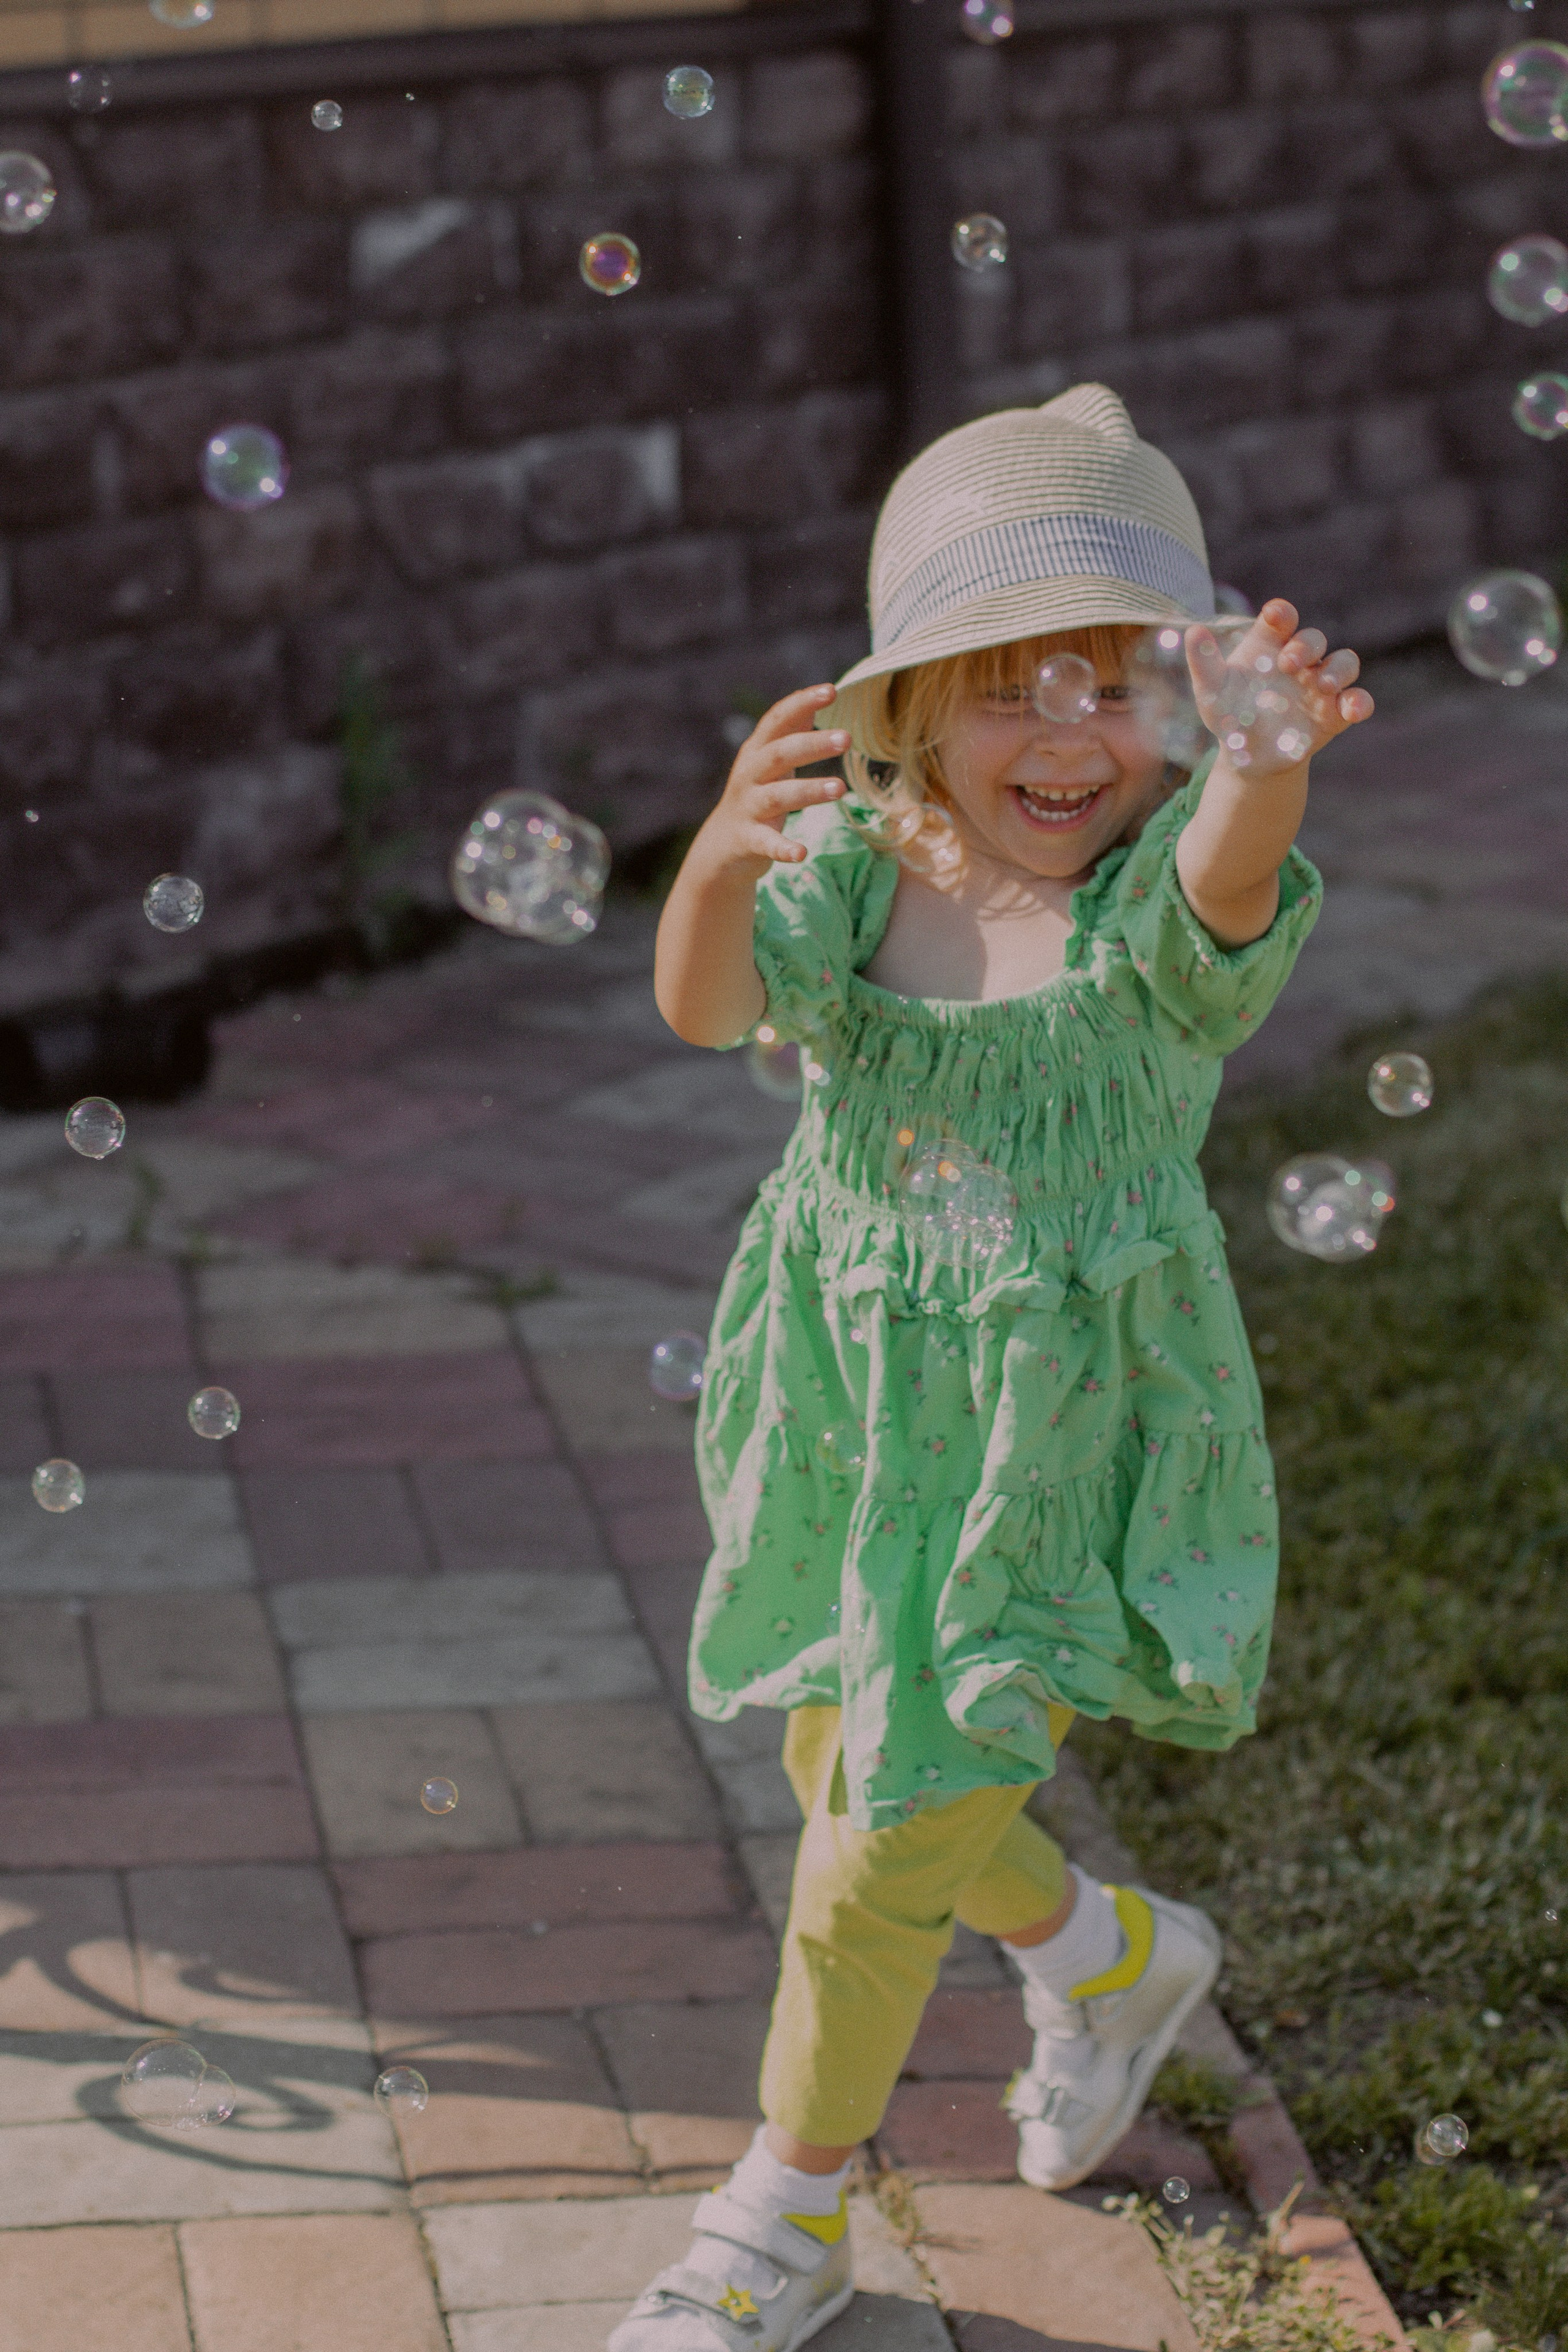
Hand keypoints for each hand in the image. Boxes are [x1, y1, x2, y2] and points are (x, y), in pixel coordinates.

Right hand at [696, 685, 847, 878]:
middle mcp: (749, 774)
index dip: (801, 702)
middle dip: (812, 744)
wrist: (722, 847)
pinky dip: (784, 848)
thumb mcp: (769, 761)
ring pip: (778, 796)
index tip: (832, 691)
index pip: (777, 719)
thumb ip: (790, 732)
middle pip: (779, 754)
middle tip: (847, 738)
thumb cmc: (755, 795)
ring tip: (840, 788)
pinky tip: (802, 853)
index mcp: (757, 751)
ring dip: (808, 791)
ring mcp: (747, 807)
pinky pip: (767, 844)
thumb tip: (816, 700)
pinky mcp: (748, 840)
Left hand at [1186, 599, 1373, 781]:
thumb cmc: (1229, 716)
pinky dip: (1360, 703)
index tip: (1275, 615)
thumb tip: (1192, 632)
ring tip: (1323, 685)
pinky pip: (1357, 701)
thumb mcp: (1212, 692)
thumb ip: (1204, 663)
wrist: (1247, 758)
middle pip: (1314, 639)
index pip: (1282, 619)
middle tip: (1289, 663)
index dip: (1281, 613)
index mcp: (1270, 647)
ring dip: (1338, 670)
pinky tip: (1353, 710)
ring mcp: (1320, 687)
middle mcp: (1300, 662)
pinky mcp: (1335, 714)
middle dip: (1306, 646)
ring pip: (1345, 663)